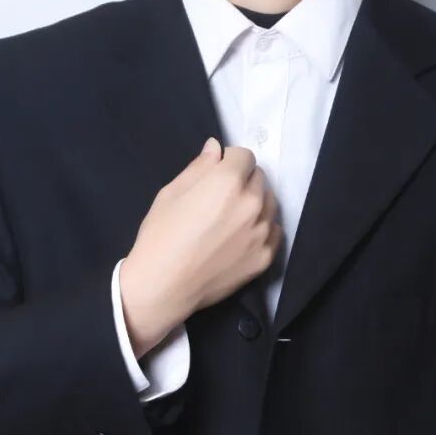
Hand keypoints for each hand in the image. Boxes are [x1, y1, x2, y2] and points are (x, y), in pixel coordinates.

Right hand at [119, 137, 282, 356]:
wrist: (163, 286)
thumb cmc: (160, 237)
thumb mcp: (171, 193)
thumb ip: (199, 168)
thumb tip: (215, 148)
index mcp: (228, 182)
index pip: (244, 156)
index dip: (229, 161)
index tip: (218, 173)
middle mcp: (252, 203)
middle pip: (259, 178)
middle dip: (243, 181)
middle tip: (221, 198)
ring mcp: (262, 232)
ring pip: (270, 203)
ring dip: (255, 203)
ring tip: (231, 219)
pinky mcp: (265, 256)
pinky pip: (274, 231)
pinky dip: (262, 228)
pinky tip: (241, 237)